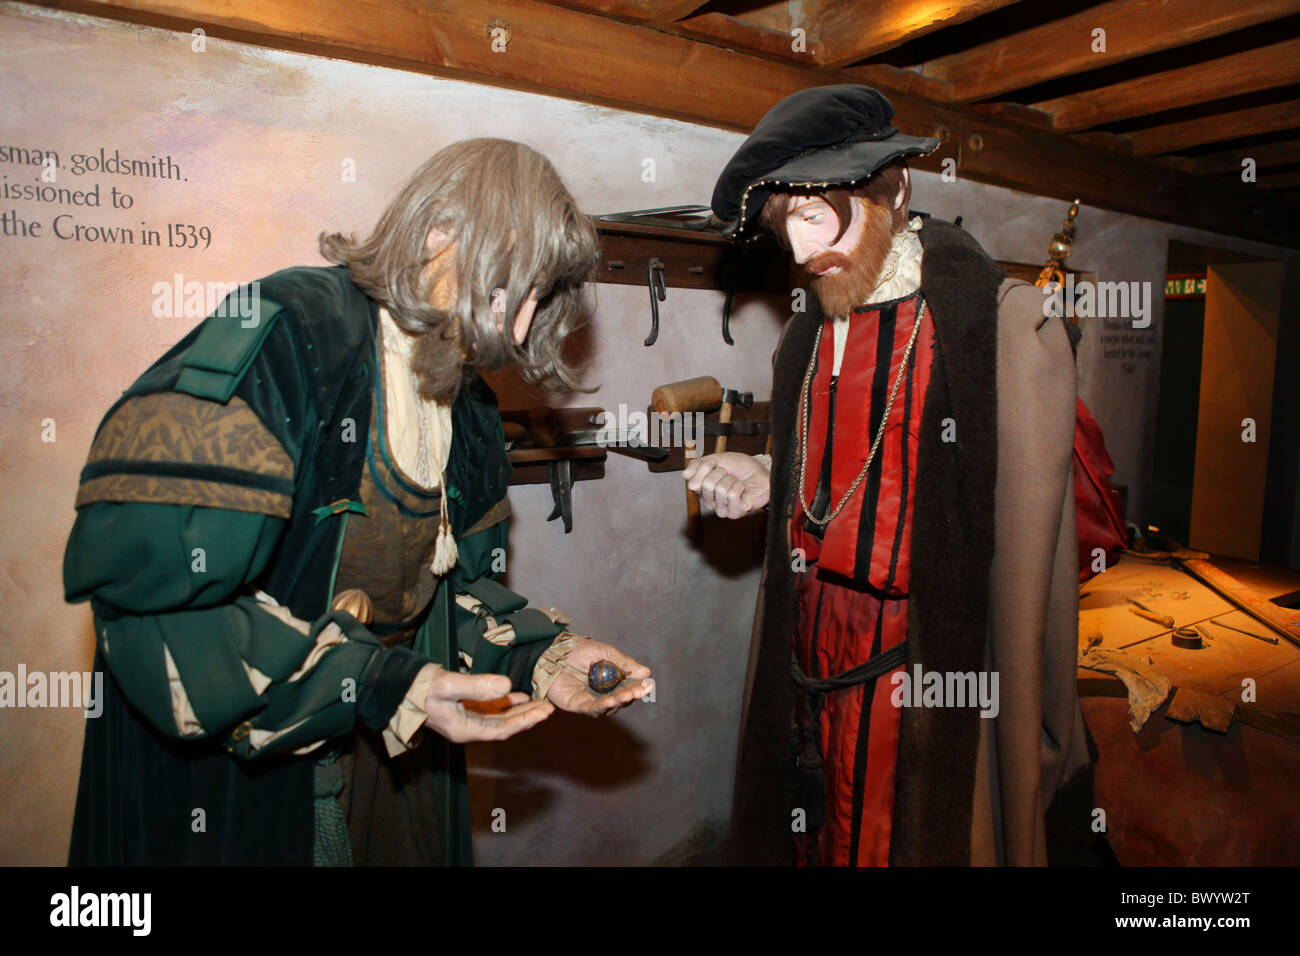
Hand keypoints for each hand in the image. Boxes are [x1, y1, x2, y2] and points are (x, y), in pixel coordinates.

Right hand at [423, 667, 553, 742]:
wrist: (393, 687)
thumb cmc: (417, 688)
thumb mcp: (448, 686)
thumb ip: (477, 687)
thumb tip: (507, 686)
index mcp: (463, 730)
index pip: (502, 730)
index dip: (525, 721)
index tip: (545, 712)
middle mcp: (465, 729)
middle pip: (503, 726)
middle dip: (527, 717)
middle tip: (549, 707)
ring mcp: (463, 720)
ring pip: (497, 718)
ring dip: (518, 710)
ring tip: (539, 701)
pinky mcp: (460, 709)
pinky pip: (488, 710)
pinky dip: (503, 704)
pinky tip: (516, 695)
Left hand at [546, 638, 652, 716]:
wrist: (552, 651)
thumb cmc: (578, 649)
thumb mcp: (605, 652)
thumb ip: (624, 663)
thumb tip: (647, 673)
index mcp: (612, 679)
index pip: (629, 687)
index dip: (639, 688)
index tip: (648, 686)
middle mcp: (603, 692)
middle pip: (621, 699)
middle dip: (630, 696)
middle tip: (637, 692)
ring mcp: (591, 700)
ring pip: (609, 707)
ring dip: (619, 702)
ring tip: (626, 696)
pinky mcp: (577, 705)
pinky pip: (591, 709)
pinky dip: (602, 707)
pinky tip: (610, 702)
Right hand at [683, 452, 769, 517]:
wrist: (761, 472)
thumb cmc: (741, 467)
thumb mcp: (717, 459)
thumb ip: (699, 464)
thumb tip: (685, 475)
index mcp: (702, 490)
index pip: (692, 482)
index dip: (706, 468)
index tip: (717, 466)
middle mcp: (709, 502)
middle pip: (706, 485)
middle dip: (721, 473)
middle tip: (729, 474)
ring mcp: (721, 509)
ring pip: (720, 489)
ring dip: (732, 480)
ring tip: (737, 482)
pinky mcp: (734, 513)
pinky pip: (732, 495)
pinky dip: (739, 487)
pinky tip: (742, 490)